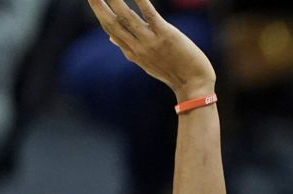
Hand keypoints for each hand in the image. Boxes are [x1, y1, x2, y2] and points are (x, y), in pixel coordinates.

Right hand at [88, 0, 216, 98]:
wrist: (194, 86)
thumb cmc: (173, 73)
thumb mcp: (147, 62)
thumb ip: (128, 49)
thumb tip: (111, 38)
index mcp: (132, 51)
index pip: (110, 28)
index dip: (99, 12)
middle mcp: (137, 46)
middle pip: (111, 22)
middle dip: (97, 5)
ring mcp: (150, 41)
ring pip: (126, 16)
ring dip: (114, 0)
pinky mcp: (166, 35)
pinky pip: (150, 15)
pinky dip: (141, 1)